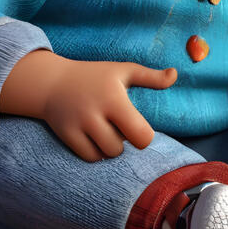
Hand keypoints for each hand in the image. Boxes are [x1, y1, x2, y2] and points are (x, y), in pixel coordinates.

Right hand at [41, 60, 177, 161]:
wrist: (52, 81)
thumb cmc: (94, 76)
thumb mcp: (122, 71)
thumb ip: (151, 77)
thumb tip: (175, 74)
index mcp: (114, 98)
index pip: (141, 135)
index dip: (144, 136)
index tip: (138, 126)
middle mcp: (95, 113)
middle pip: (121, 149)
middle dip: (124, 141)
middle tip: (119, 127)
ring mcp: (78, 125)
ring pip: (105, 155)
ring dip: (110, 148)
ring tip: (106, 131)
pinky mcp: (66, 135)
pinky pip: (89, 157)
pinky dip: (96, 153)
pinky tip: (94, 138)